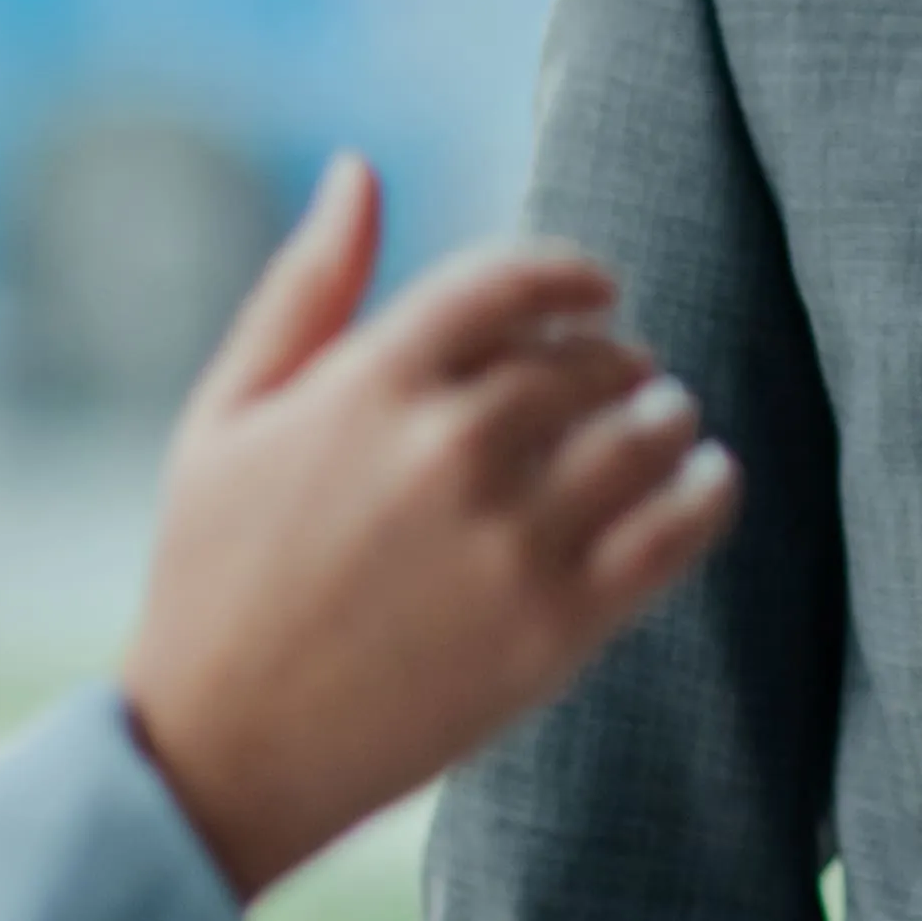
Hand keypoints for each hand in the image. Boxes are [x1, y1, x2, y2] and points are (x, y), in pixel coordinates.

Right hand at [119, 160, 739, 895]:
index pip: (513, 282)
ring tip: (667, 426)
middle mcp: (449, 448)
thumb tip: (360, 167)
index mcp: (371, 382)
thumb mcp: (227, 414)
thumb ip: (305, 286)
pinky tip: (708, 480)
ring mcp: (510, 539)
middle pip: (589, 361)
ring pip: (645, 435)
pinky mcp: (555, 627)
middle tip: (632, 376)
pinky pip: (675, 532)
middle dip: (619, 360)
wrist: (219, 753)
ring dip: (669, 417)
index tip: (600, 293)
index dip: (573, 277)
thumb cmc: (212, 575)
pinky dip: (709, 492)